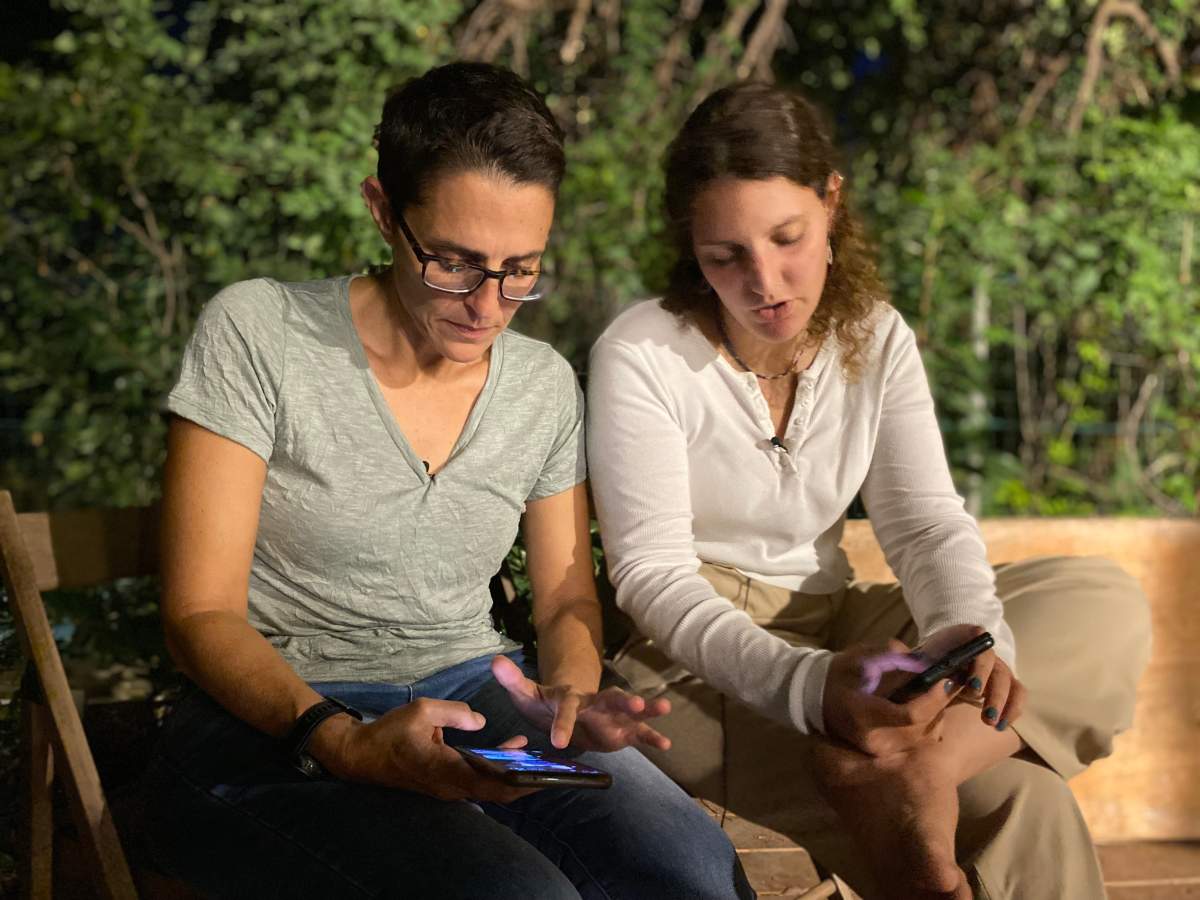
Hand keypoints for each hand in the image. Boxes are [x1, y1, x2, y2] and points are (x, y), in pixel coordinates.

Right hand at [311, 697, 537, 803]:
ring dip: (514, 776)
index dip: (520, 782)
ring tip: (540, 757)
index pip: (491, 784)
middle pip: (497, 792)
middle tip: (554, 768)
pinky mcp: (445, 783)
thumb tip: (480, 720)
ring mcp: (448, 788)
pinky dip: (498, 770)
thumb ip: (456, 712)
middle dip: (526, 782)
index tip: (544, 775)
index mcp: (446, 770)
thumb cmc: (390, 732)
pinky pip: (478, 781)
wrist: (361, 755)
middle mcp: (450, 786)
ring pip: (489, 788)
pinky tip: (513, 751)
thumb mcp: (422, 711)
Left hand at [491, 655, 671, 751]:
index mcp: (570, 698)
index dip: (563, 723)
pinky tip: (666, 745)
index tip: (558, 741)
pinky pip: (638, 734)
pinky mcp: (620, 731)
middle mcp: (594, 704)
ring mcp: (610, 716)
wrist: (563, 709)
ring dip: (647, 710)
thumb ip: (513, 680)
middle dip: (624, 701)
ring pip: (631, 711)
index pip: (567, 708)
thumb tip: (494, 662)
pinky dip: (651, 737)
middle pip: (610, 699)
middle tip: (638, 703)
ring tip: (664, 707)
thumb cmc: (544, 702)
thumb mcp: (526, 693)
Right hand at [822, 640, 957, 757]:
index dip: (934, 698)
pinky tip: (925, 708)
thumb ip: (891, 656)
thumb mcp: (861, 657)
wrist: (817, 696)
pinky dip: (927, 725)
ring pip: (923, 737)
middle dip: (940, 705)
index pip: (911, 714)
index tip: (947, 680)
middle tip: (948, 684)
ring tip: (937, 694)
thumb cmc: (839, 673)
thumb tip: (922, 661)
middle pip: (923, 728)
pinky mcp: (885, 752)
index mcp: (865, 714)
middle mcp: (874, 739)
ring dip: (936, 715)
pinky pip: (916, 742)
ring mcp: (879, 750)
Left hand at [915, 624, 1025, 731]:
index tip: (971, 687)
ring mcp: (997, 668)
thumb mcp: (914, 659)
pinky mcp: (1004, 684)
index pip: (978, 645)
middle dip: (992, 691)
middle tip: (984, 715)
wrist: (939, 664)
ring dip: (1004, 703)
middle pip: (996, 667)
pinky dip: (1013, 709)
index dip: (978, 666)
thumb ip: (906, 656)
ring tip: (991, 724)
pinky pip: (1018, 694)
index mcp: (963, 641)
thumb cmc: (926, 662)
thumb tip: (895, 647)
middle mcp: (984, 653)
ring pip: (1010, 681)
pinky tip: (1002, 725)